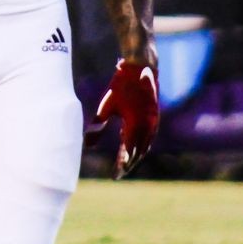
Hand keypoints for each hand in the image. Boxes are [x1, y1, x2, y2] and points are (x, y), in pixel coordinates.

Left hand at [91, 58, 158, 178]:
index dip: (122, 165)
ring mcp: (153, 122)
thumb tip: (87, 145)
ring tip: (126, 165)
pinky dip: (142, 146)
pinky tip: (133, 148)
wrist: (141, 67)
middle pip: (139, 152)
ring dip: (137, 156)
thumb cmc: (120, 85)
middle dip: (129, 164)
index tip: (115, 176)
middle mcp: (147, 126)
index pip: (128, 151)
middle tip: (119, 174)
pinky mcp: (155, 118)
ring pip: (146, 146)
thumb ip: (98, 126)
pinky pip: (149, 137)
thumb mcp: (106, 106)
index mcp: (135, 124)